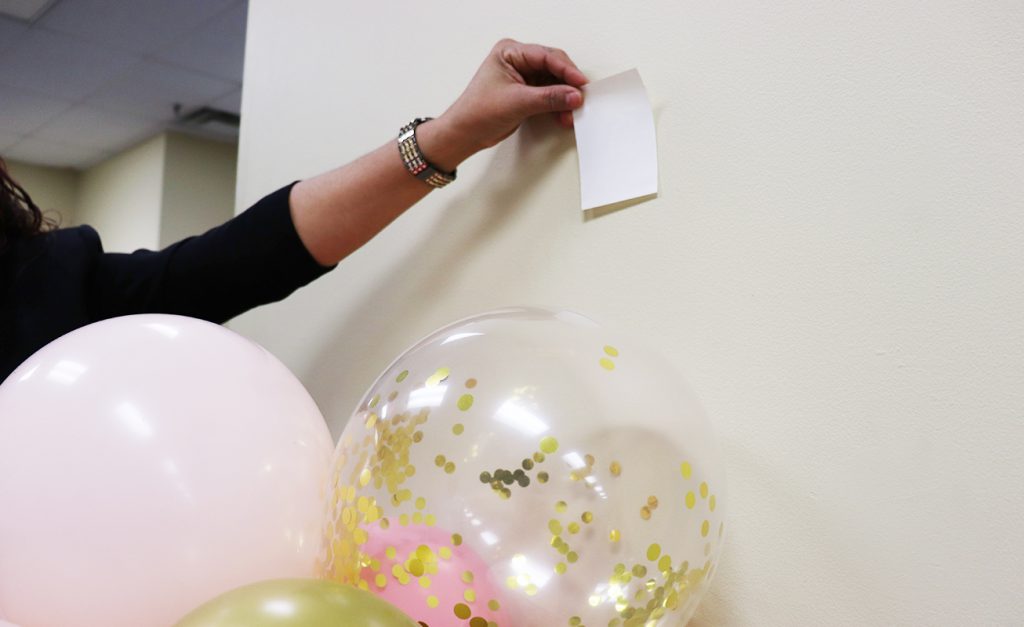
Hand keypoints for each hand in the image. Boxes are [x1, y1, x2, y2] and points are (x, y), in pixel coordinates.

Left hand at [419, 39, 587, 169]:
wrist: (465, 134)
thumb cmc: (477, 112)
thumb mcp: (517, 103)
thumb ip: (548, 98)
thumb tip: (573, 95)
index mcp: (509, 52)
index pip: (546, 56)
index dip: (566, 69)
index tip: (580, 83)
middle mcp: (517, 61)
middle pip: (553, 67)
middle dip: (567, 84)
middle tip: (580, 97)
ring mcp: (522, 76)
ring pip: (553, 82)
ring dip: (564, 97)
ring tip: (572, 110)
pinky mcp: (526, 93)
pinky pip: (548, 95)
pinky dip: (557, 105)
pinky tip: (563, 114)